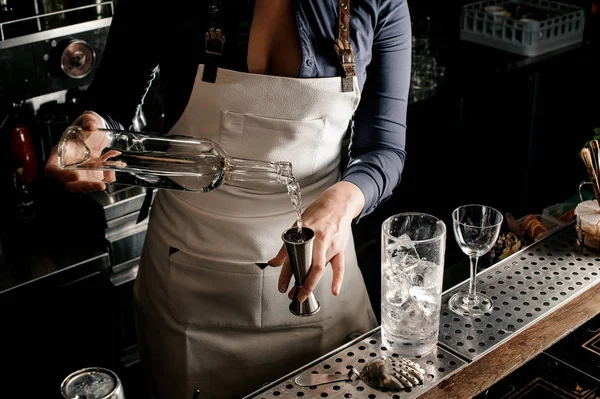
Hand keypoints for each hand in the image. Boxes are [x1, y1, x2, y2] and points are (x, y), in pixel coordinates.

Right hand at [44, 111, 114, 191]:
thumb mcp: (87, 119)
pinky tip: (117, 164)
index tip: (76, 176)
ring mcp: (81, 171)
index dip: (61, 176)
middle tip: (100, 185)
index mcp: (60, 153)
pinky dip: (108, 176)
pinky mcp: (93, 173)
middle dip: (84, 186)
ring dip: (98, 184)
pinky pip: (99, 179)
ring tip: (110, 175)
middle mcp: (68, 165)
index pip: (52, 169)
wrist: (99, 130)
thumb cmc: (87, 125)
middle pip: (70, 184)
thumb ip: (88, 120)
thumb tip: (92, 126)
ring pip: (85, 185)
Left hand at [268, 181, 364, 301]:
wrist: (338, 204)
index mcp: (305, 233)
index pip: (292, 256)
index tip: (282, 286)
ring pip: (321, 268)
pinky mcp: (340, 248)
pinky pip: (339, 266)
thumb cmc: (318, 213)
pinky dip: (337, 280)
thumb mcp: (298, 225)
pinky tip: (334, 290)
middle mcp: (318, 239)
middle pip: (310, 266)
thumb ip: (286, 246)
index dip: (286, 274)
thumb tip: (274, 262)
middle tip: (293, 295)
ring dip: (312, 283)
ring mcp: (331, 244)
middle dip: (302, 284)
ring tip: (303, 293)